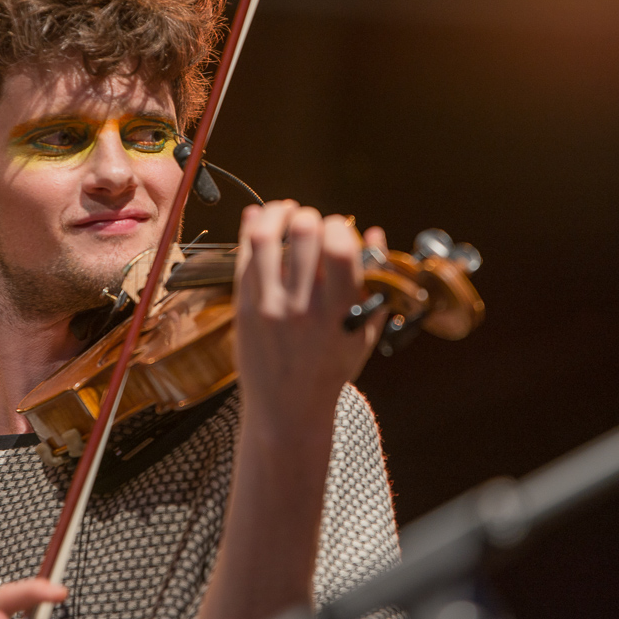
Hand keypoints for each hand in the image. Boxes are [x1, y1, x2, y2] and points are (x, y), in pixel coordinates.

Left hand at [233, 200, 387, 435]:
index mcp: (340, 311)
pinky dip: (251, 231)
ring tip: (284, 211)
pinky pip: (243, 258)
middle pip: (304, 233)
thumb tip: (374, 233)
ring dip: (276, 213)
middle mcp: (303, 306)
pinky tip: (260, 223)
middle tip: (310, 221)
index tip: (338, 228)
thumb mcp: (365, 331)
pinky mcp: (244, 309)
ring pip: (266, 237)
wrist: (289, 408)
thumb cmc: (332, 367)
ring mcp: (269, 307)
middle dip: (310, 216)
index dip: (339, 226)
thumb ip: (375, 282)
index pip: (340, 246)